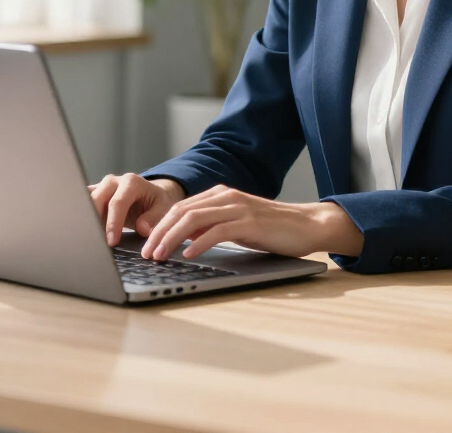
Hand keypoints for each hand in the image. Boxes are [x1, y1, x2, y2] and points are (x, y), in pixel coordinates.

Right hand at [89, 174, 185, 246]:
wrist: (150, 195)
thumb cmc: (156, 202)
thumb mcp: (163, 208)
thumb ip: (154, 217)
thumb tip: (142, 228)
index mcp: (131, 182)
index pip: (117, 203)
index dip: (113, 223)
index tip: (111, 242)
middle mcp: (114, 181)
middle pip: (96, 199)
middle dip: (94, 221)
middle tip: (96, 242)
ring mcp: (101, 186)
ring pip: (85, 200)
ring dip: (85, 219)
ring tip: (88, 238)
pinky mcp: (94, 194)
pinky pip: (81, 202)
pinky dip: (81, 216)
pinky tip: (82, 230)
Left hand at [140, 184, 363, 260]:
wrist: (306, 225)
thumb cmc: (271, 229)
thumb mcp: (236, 226)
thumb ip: (212, 227)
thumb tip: (183, 239)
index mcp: (220, 195)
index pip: (180, 208)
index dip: (159, 227)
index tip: (145, 245)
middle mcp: (226, 196)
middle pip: (181, 211)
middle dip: (159, 233)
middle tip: (145, 254)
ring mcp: (238, 207)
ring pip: (194, 219)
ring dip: (171, 238)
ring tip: (159, 256)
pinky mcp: (250, 221)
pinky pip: (217, 230)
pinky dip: (199, 243)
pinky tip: (187, 255)